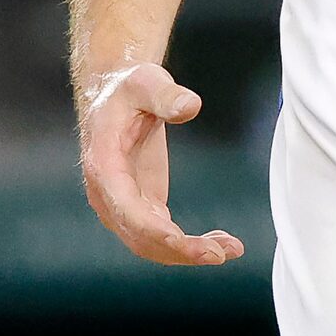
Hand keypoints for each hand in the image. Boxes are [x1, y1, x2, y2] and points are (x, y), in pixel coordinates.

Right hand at [78, 61, 245, 266]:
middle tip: (221, 252)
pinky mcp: (141, 205)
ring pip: (151, 244)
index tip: (184, 241)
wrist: (115, 95)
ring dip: (188, 253)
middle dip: (178, 250)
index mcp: (104, 167)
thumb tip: (191, 106)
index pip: (125, 209)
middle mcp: (107, 194)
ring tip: (231, 249)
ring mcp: (122, 204)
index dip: (154, 230)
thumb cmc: (129, 88)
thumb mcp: (147, 82)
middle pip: (139, 236)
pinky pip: (161, 235)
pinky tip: (221, 243)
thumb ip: (167, 96)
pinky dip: (188, 244)